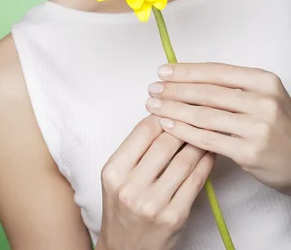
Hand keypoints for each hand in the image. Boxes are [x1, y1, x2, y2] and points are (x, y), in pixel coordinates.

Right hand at [98, 114, 214, 249]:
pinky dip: (206, 163)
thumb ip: (135, 149)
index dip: (162, 114)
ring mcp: (153, 204)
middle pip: (165, 142)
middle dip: (183, 124)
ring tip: (206, 130)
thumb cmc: (122, 207)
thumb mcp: (117, 176)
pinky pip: (195, 181)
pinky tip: (210, 153)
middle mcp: (131, 187)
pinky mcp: (174, 217)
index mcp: (114, 171)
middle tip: (196, 113)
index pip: (143, 131)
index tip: (174, 106)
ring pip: (184, 160)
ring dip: (199, 141)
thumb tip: (165, 115)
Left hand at [145, 62, 290, 192]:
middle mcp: (263, 101)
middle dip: (174, 90)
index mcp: (264, 80)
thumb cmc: (274, 124)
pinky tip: (167, 126)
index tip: (163, 71)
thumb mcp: (262, 95)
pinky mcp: (249, 152)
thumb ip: (231, 86)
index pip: (216, 72)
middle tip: (152, 90)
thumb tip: (184, 76)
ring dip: (173, 110)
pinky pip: (207, 139)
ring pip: (204, 115)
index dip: (186, 71)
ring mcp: (258, 127)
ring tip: (154, 107)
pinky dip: (183, 132)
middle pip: (207, 92)